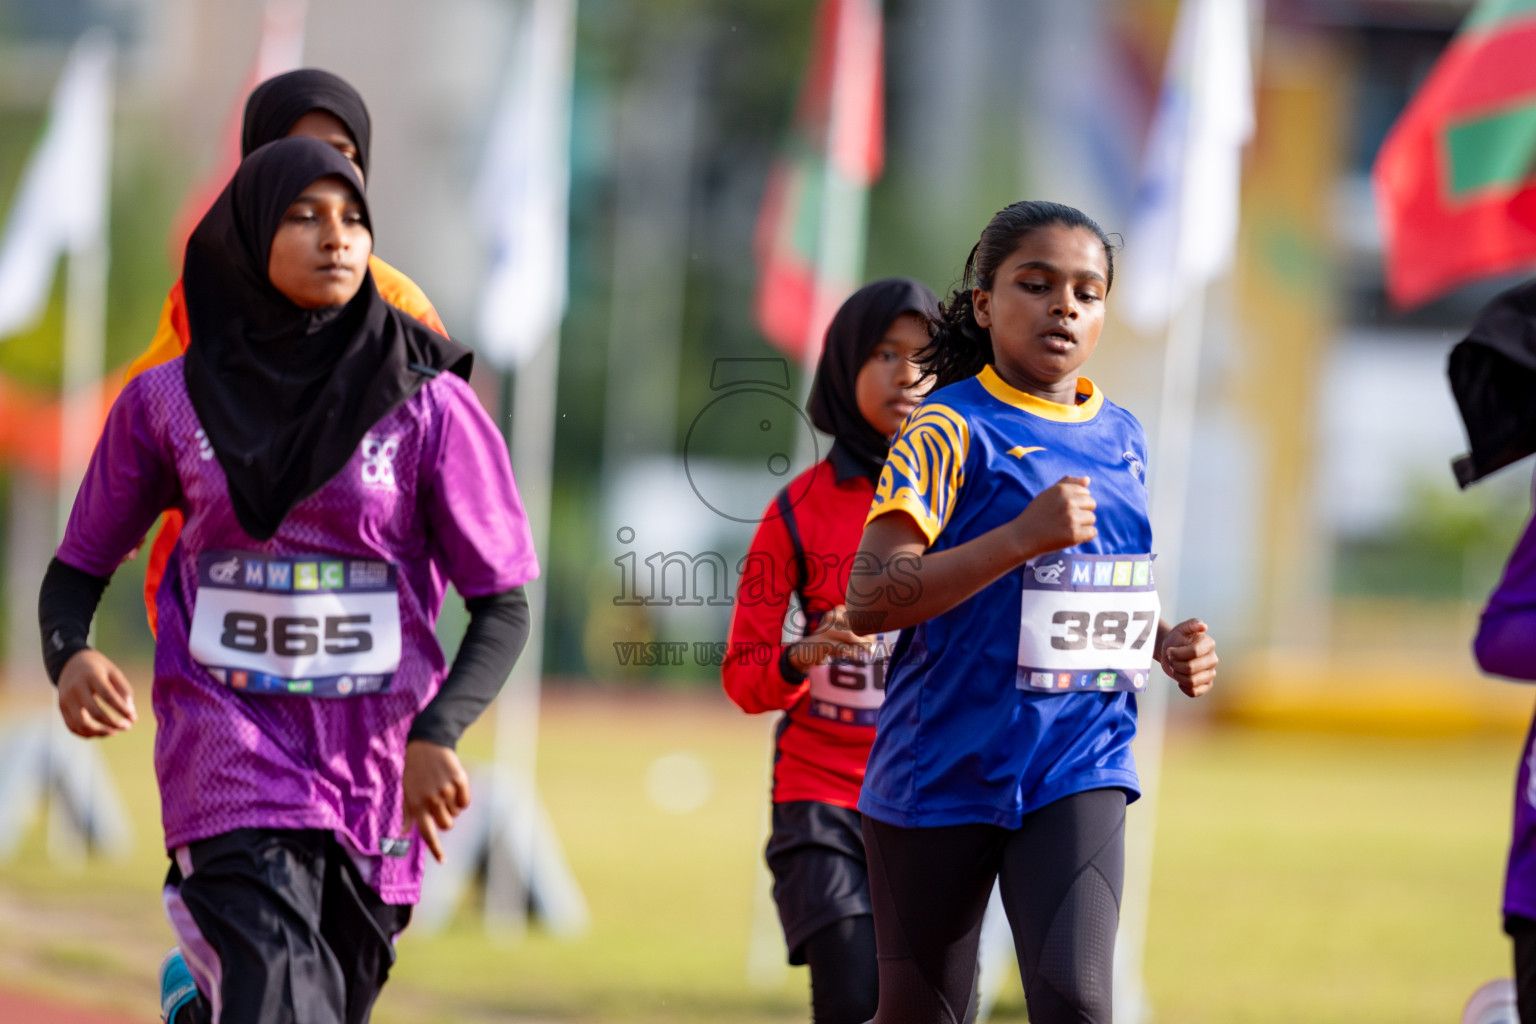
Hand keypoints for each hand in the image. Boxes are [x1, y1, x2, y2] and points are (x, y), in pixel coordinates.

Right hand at [57, 649, 136, 737]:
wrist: (70, 662)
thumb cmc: (97, 668)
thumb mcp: (114, 672)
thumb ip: (124, 690)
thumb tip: (131, 714)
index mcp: (91, 676)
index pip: (108, 696)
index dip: (122, 709)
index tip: (133, 718)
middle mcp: (76, 688)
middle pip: (95, 712)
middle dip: (113, 723)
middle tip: (127, 727)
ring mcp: (66, 699)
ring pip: (81, 723)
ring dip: (100, 732)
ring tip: (115, 732)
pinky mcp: (61, 707)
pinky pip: (72, 726)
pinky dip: (87, 734)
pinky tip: (101, 732)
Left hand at [402, 740, 470, 862]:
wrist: (427, 745)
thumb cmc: (415, 771)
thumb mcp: (407, 792)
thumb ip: (408, 813)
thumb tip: (403, 833)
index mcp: (417, 806)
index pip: (428, 834)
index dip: (436, 849)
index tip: (443, 861)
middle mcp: (432, 800)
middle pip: (447, 825)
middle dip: (445, 819)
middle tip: (440, 805)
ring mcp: (446, 791)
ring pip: (457, 813)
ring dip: (453, 807)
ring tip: (444, 790)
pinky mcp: (459, 781)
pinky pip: (466, 801)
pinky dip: (462, 798)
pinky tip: (454, 786)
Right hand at [788, 604, 875, 673]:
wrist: (807, 651)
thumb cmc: (830, 641)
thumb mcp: (842, 632)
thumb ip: (856, 631)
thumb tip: (875, 637)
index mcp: (837, 611)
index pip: (859, 615)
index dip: (870, 625)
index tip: (876, 635)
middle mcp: (831, 617)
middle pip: (856, 625)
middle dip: (868, 635)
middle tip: (874, 645)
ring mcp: (826, 630)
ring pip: (851, 636)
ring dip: (863, 644)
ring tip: (870, 651)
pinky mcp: (824, 643)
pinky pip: (843, 648)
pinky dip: (853, 653)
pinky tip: (859, 657)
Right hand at [1011, 476, 1096, 558]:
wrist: (1022, 537)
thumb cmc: (1036, 515)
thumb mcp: (1048, 494)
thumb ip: (1067, 484)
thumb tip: (1088, 479)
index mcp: (1062, 490)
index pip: (1085, 492)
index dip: (1076, 502)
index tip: (1064, 509)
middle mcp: (1068, 502)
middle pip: (1091, 504)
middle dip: (1081, 512)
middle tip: (1065, 520)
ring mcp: (1072, 519)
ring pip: (1092, 518)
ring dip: (1082, 524)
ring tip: (1065, 528)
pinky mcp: (1074, 535)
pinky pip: (1092, 533)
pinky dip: (1084, 536)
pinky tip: (1070, 536)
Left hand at [1159, 619, 1217, 696]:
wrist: (1172, 652)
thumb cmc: (1177, 639)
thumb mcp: (1181, 628)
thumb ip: (1192, 624)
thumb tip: (1204, 626)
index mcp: (1208, 644)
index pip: (1193, 652)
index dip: (1177, 653)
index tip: (1169, 650)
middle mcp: (1212, 659)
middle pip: (1191, 668)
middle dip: (1175, 664)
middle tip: (1172, 660)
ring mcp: (1210, 673)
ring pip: (1192, 681)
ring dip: (1177, 675)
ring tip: (1176, 668)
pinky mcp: (1206, 685)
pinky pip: (1195, 692)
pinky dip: (1183, 687)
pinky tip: (1180, 679)